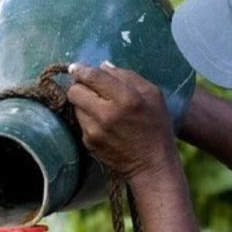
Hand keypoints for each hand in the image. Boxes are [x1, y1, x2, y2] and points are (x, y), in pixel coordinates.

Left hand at [66, 61, 176, 178]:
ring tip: (99, 108)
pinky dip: (87, 119)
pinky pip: (80, 123)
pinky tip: (103, 124)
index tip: (77, 68)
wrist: (152, 165)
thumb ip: (128, 76)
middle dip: (79, 86)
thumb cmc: (157, 127)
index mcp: (126, 98)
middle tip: (89, 88)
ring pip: (74, 106)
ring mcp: (95, 130)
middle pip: (75, 90)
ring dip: (83, 103)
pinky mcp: (89, 143)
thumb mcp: (153, 95)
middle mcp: (107, 114)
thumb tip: (103, 66)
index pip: (92, 76)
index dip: (81, 69)